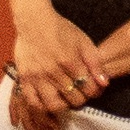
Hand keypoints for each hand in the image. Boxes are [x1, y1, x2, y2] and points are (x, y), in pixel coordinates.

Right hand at [3, 12, 103, 129]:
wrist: (34, 22)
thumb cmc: (60, 30)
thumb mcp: (83, 42)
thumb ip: (95, 63)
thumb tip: (104, 83)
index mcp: (70, 61)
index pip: (89, 89)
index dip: (94, 92)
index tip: (92, 89)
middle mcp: (53, 72)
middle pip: (74, 99)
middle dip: (81, 99)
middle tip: (79, 93)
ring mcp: (38, 77)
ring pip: (53, 105)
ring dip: (63, 107)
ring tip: (65, 100)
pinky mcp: (24, 79)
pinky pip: (32, 102)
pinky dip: (42, 108)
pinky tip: (48, 103)